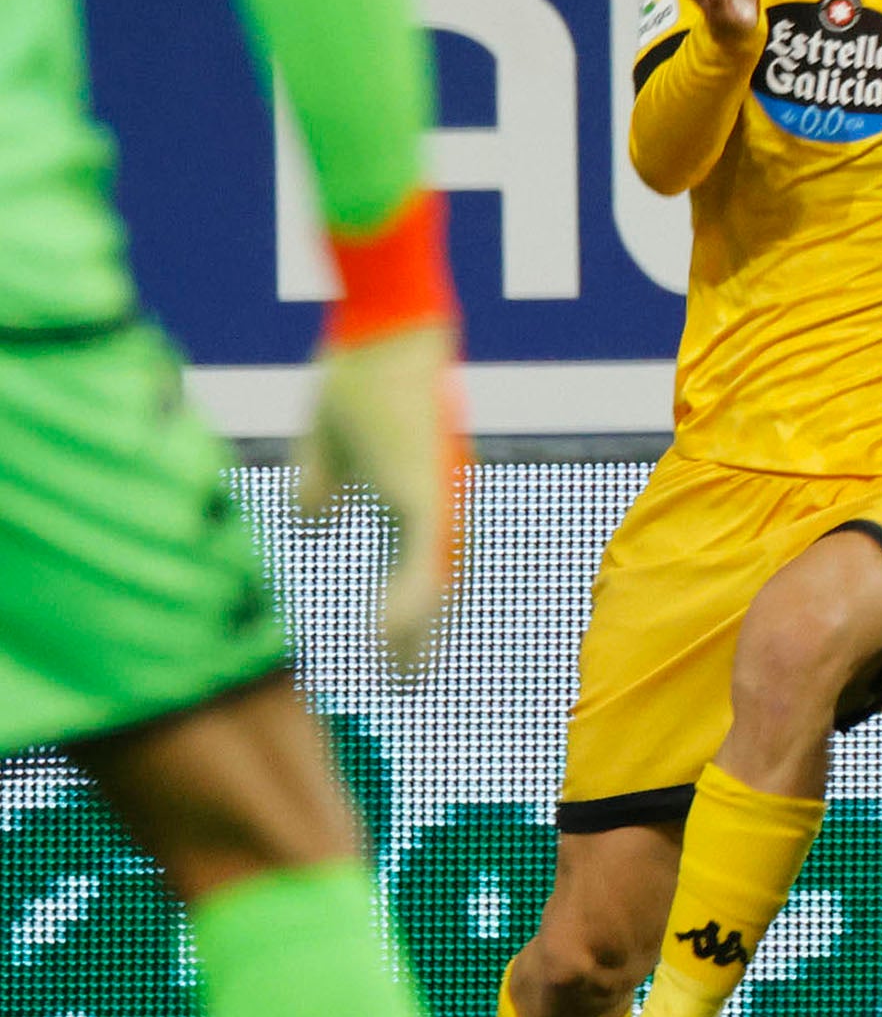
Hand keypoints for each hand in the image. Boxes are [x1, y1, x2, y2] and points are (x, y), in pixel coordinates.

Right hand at [296, 320, 467, 671]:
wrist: (387, 329)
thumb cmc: (359, 376)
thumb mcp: (326, 441)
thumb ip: (317, 486)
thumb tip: (312, 528)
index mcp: (414, 499)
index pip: (415, 569)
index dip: (405, 614)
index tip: (396, 654)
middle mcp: (435, 506)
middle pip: (432, 587)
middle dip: (419, 639)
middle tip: (409, 686)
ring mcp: (435, 501)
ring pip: (433, 583)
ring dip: (417, 634)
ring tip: (407, 681)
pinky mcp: (427, 491)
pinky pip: (424, 556)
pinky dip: (411, 598)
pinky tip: (396, 633)